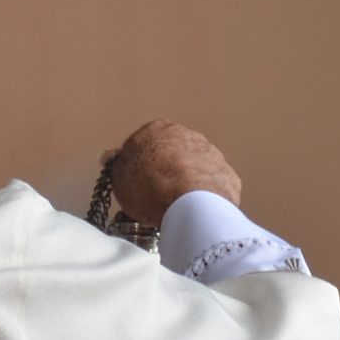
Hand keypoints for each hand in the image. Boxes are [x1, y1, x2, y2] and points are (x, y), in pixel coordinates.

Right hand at [108, 120, 242, 225]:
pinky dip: (206, 194)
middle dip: (167, 169)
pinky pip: (212, 184)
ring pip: (196, 167)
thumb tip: (111, 155)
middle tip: (158, 195)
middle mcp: (187, 135)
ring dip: (188, 180)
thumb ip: (117, 164)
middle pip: (173, 152)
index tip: (137, 182)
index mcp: (157, 129)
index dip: (140, 163)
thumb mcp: (119, 177)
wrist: (189, 202)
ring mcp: (211, 153)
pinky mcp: (228, 174)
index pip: (145, 143)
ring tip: (178, 206)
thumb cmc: (147, 186)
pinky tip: (198, 210)